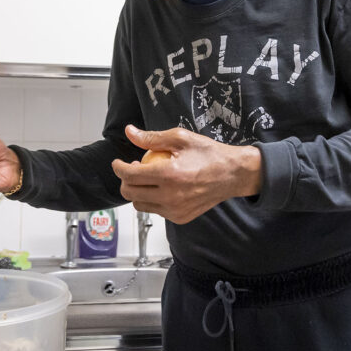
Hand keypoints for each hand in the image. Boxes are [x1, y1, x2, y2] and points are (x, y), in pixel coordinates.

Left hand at [111, 125, 262, 223]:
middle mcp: (171, 196)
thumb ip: (151, 138)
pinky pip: (156, 210)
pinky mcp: (180, 218)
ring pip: (140, 204)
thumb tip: (129, 132)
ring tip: (147, 179)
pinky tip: (161, 188)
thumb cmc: (209, 154)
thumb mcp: (180, 138)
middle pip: (130, 193)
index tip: (118, 163)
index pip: (130, 175)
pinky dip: (153, 200)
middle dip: (125, 180)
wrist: (232, 174)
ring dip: (137, 191)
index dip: (119, 168)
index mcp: (169, 174)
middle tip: (133, 169)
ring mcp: (175, 210)